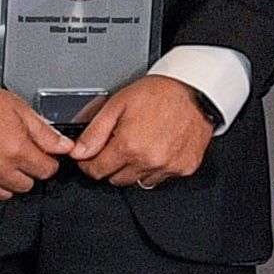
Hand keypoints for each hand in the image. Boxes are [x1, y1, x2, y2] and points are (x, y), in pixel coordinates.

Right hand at [0, 90, 74, 199]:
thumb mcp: (20, 109)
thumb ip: (44, 132)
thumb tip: (64, 146)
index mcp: (16, 149)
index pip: (46, 171)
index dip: (47, 162)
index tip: (43, 156)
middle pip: (27, 185)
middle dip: (28, 172)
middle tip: (20, 155)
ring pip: (6, 193)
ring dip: (9, 180)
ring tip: (2, 160)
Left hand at [71, 72, 217, 187]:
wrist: (195, 91)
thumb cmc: (159, 93)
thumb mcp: (117, 104)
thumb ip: (94, 132)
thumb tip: (78, 153)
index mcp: (129, 146)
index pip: (97, 171)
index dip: (89, 163)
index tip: (90, 157)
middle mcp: (149, 161)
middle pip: (116, 179)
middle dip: (112, 165)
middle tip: (119, 144)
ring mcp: (168, 168)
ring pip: (138, 182)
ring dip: (134, 168)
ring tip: (141, 144)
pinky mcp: (184, 169)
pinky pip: (161, 179)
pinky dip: (155, 168)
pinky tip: (158, 148)